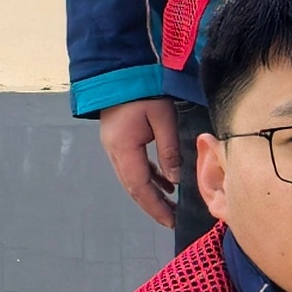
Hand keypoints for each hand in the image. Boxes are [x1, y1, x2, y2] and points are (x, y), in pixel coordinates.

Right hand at [97, 97, 182, 228]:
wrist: (120, 70)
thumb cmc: (144, 90)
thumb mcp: (163, 119)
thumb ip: (169, 150)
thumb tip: (176, 179)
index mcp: (123, 148)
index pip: (139, 186)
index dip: (155, 206)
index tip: (170, 221)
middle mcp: (114, 151)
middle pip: (133, 187)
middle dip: (152, 205)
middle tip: (172, 220)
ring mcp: (115, 146)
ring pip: (133, 178)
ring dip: (152, 193)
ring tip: (172, 207)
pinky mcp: (120, 140)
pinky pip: (135, 166)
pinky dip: (150, 177)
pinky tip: (167, 184)